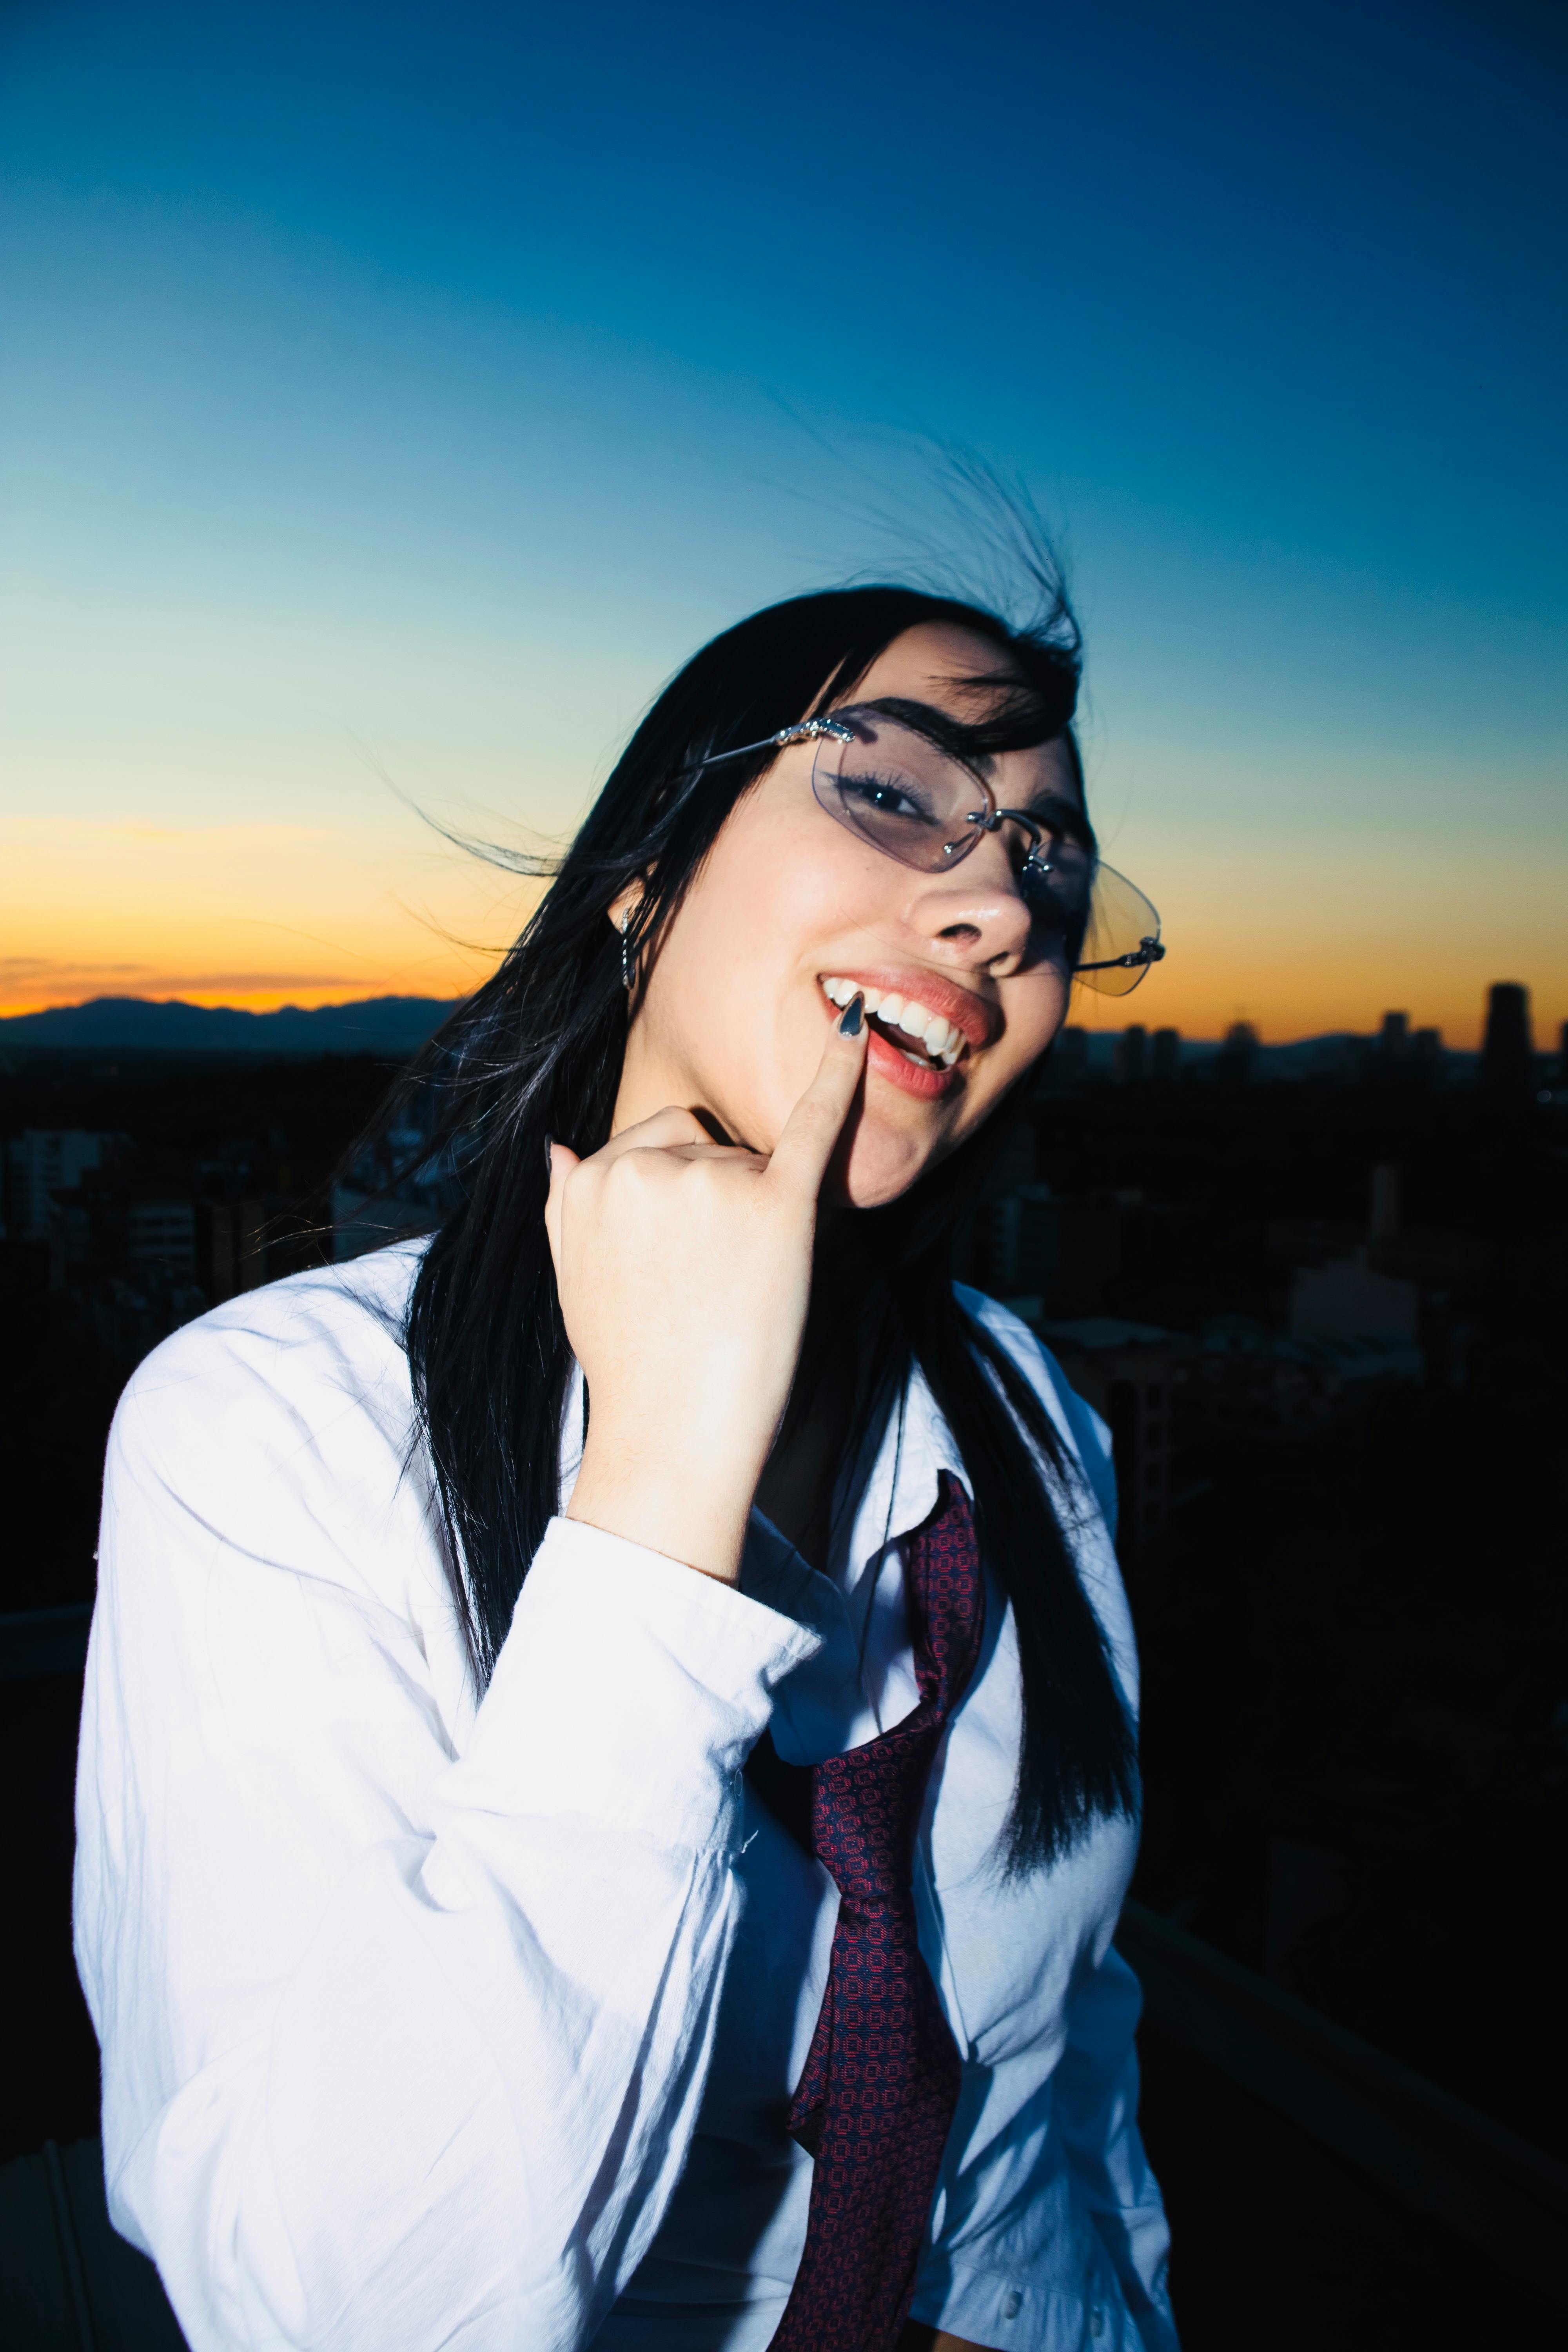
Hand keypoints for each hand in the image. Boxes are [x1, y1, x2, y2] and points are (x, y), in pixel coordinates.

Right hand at [544, 1003, 868, 1581]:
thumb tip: (559, 1148)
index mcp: (591, 1177)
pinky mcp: (778, 1206)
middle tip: (711, 1285)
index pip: (657, 1146)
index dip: (679, 1205)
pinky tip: (858, 1028)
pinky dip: (840, 1073)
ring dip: (756, 1214)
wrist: (672, 1438)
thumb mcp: (573, 1281)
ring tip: (736, 1292)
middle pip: (707, 1145)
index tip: (677, 1267)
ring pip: (752, 1161)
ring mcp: (712, 1182)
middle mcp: (644, 1165)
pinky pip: (813, 1123)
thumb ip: (563, 1208)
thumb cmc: (632, 1367)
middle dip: (719, 1200)